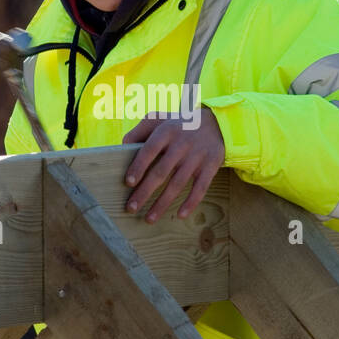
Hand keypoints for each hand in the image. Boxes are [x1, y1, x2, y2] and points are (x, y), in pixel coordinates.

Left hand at [122, 107, 225, 222]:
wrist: (216, 123)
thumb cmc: (178, 125)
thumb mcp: (159, 119)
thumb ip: (140, 131)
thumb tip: (122, 147)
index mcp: (167, 131)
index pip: (150, 150)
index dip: (139, 166)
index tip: (129, 183)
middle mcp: (182, 144)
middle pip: (161, 172)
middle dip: (145, 192)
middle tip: (131, 208)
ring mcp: (197, 156)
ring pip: (178, 184)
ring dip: (162, 203)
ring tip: (149, 219)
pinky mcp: (212, 165)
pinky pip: (201, 187)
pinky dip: (191, 202)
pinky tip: (180, 215)